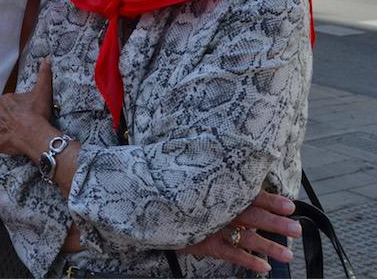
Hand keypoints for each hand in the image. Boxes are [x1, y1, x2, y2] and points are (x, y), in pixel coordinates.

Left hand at [0, 59, 54, 158]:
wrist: (34, 133)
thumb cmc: (37, 112)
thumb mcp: (42, 90)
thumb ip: (44, 74)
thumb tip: (47, 58)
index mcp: (5, 101)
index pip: (10, 103)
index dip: (20, 108)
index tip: (29, 112)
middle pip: (5, 116)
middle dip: (13, 119)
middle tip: (26, 124)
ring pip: (0, 129)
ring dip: (7, 132)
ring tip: (20, 135)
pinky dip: (0, 146)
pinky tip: (8, 146)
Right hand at [181, 192, 299, 274]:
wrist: (162, 213)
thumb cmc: (193, 202)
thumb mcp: (210, 192)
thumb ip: (232, 195)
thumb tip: (262, 202)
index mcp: (225, 194)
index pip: (252, 196)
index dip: (271, 201)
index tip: (290, 206)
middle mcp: (222, 209)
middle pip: (253, 215)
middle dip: (276, 223)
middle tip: (296, 230)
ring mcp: (215, 227)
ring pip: (245, 237)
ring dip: (268, 246)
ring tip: (288, 255)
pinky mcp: (207, 244)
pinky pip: (231, 253)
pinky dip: (248, 260)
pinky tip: (265, 267)